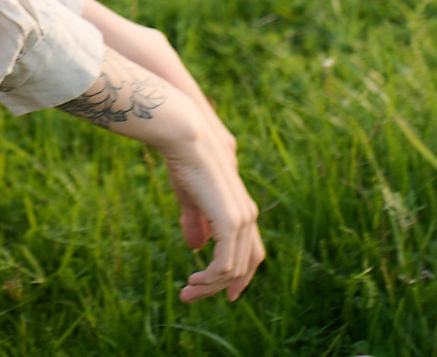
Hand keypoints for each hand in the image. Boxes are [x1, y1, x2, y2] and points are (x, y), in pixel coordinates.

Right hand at [158, 123, 262, 301]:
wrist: (187, 140)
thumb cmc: (187, 163)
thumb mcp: (191, 198)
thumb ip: (198, 222)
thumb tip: (197, 248)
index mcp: (242, 210)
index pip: (250, 253)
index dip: (240, 276)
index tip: (221, 293)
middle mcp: (248, 217)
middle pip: (244, 266)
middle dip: (218, 287)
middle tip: (189, 297)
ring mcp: (242, 220)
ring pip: (233, 270)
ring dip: (209, 286)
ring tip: (186, 293)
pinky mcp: (230, 223)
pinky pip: (225, 265)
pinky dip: (210, 279)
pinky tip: (193, 281)